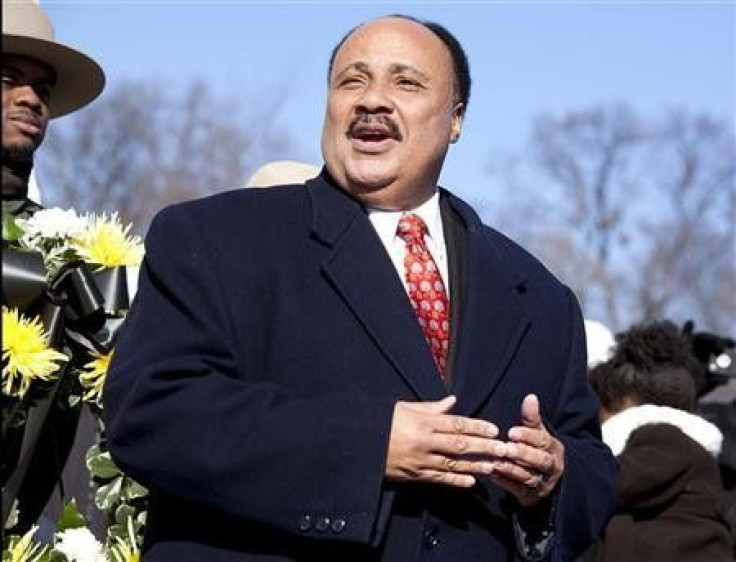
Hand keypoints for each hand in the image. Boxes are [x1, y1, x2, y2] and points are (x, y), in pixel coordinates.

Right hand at [386, 396, 503, 487]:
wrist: (360, 444)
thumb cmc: (383, 422)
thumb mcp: (405, 408)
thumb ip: (431, 407)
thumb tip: (453, 401)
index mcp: (423, 422)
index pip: (456, 424)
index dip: (477, 426)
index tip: (494, 428)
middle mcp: (424, 441)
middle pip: (460, 444)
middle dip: (484, 447)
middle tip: (504, 448)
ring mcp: (420, 460)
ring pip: (453, 463)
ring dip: (475, 465)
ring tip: (493, 465)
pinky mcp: (415, 475)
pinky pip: (439, 478)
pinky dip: (456, 480)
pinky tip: (471, 482)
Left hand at [490, 394, 564, 506]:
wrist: (547, 479)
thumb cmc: (539, 450)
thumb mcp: (538, 434)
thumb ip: (532, 418)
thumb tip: (530, 397)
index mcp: (554, 449)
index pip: (543, 441)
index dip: (528, 437)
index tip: (512, 431)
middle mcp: (552, 467)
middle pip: (540, 461)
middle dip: (523, 454)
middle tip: (505, 448)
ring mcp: (542, 483)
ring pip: (529, 477)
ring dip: (511, 469)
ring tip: (496, 462)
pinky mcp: (531, 496)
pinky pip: (518, 490)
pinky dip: (505, 482)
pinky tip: (492, 474)